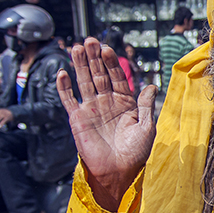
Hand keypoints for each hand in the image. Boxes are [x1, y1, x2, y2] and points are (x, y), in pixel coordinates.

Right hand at [56, 38, 156, 210]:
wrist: (119, 171)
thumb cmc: (135, 152)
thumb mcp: (146, 127)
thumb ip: (145, 105)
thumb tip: (151, 85)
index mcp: (125, 103)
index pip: (117, 77)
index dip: (112, 63)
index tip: (108, 49)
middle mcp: (107, 103)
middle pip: (99, 75)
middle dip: (94, 58)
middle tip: (90, 41)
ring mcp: (91, 109)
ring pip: (84, 82)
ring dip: (80, 65)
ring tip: (76, 47)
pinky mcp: (78, 119)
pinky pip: (69, 100)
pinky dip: (64, 87)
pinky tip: (62, 72)